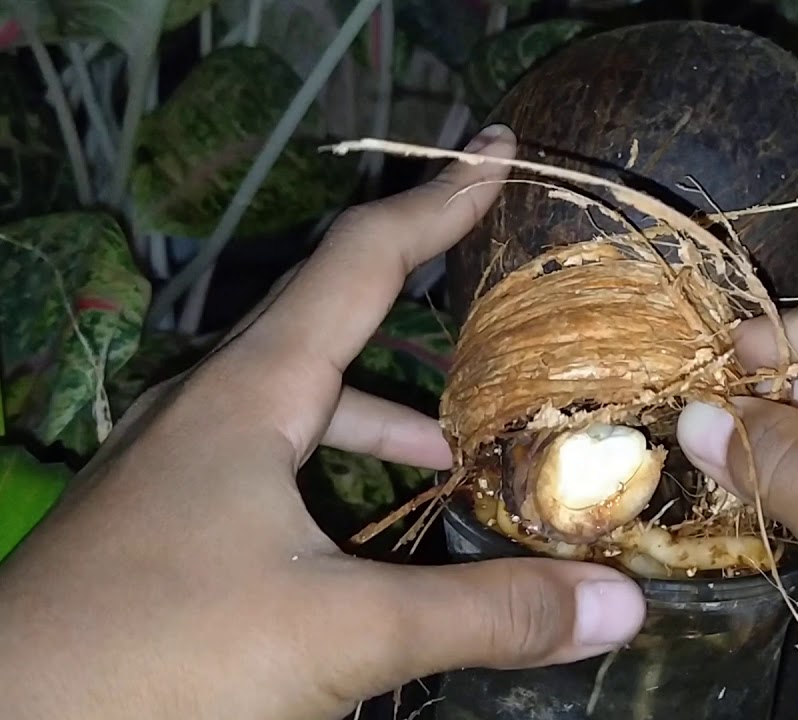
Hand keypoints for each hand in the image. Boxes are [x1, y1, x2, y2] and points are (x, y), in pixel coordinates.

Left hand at [0, 125, 644, 719]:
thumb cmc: (156, 657)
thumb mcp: (339, 632)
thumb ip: (484, 613)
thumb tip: (621, 603)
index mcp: (249, 395)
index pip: (361, 260)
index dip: (439, 201)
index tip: (499, 151)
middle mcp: (209, 413)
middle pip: (329, 324)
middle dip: (415, 302)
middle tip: (493, 298)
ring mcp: (177, 472)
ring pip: (299, 412)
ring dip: (381, 417)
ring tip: (454, 451)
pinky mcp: (163, 531)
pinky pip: (271, 471)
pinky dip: (337, 479)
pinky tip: (369, 540)